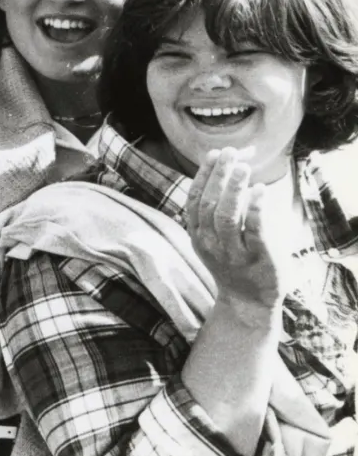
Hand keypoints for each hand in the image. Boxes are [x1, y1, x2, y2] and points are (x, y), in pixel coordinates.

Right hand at [186, 147, 286, 308]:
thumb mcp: (217, 237)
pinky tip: (260, 190)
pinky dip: (255, 209)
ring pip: (226, 217)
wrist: (248, 301)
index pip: (194, 200)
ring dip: (233, 189)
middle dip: (218, 176)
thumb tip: (229, 167)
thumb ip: (220, 206)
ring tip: (244, 167)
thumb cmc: (235, 261)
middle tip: (231, 153)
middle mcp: (210, 243)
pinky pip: (254, 232)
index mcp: (197, 235)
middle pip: (208, 204)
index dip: (203, 175)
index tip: (215, 154)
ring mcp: (233, 253)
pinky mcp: (259, 260)